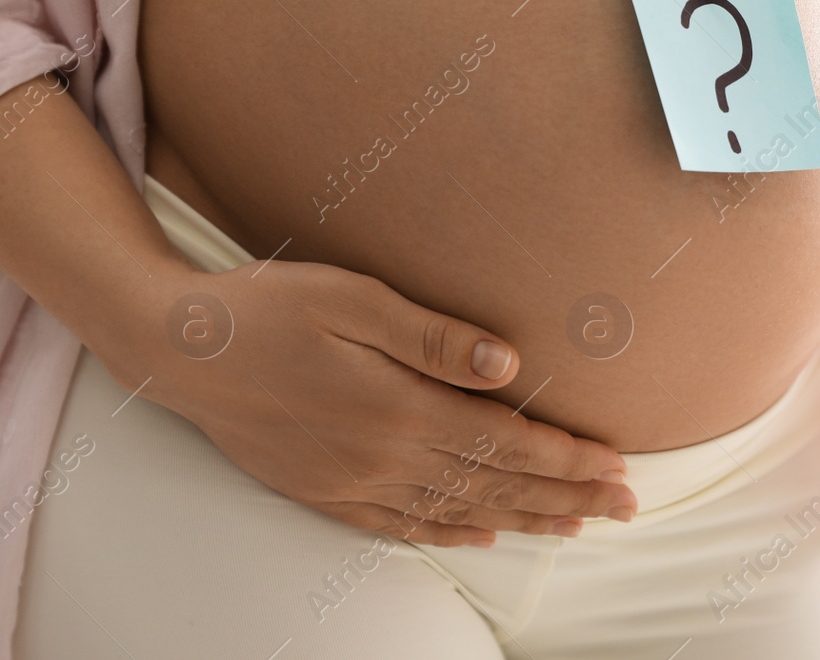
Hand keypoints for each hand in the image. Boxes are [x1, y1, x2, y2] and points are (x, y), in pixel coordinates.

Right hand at [122, 260, 636, 547]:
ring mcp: (352, 481)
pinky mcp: (324, 491)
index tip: (616, 466)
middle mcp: (382, 456)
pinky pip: (400, 525)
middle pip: (495, 483)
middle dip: (566, 496)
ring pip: (457, 508)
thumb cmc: (268, 308)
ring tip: (575, 527)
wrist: (179, 350)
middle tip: (624, 506)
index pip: (506, 442)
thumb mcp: (353, 299)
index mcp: (399, 407)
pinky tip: (481, 535)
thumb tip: (508, 364)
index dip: (567, 458)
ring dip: (523, 518)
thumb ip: (433, 335)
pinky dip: (448, 532)